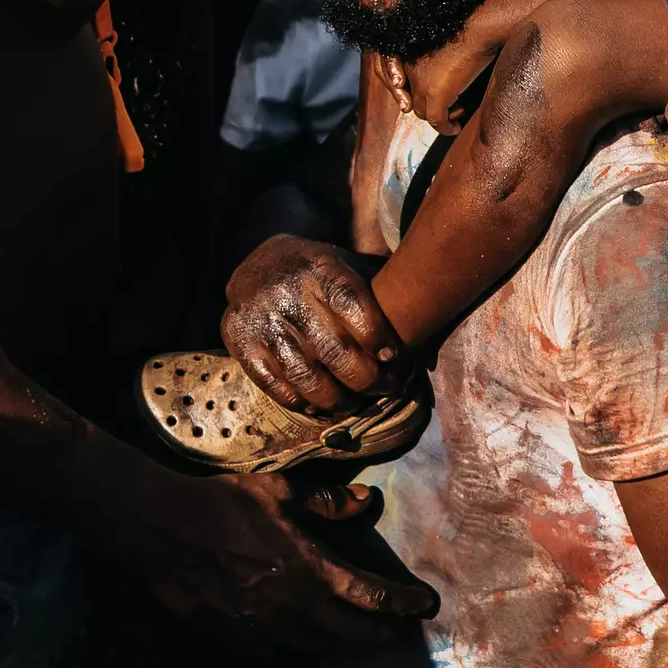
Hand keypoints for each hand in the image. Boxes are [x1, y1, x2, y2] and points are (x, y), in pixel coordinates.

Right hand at [115, 463, 436, 648]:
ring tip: (356, 636)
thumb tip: (367, 501)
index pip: (370, 597)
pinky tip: (296, 635)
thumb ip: (327, 502)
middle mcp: (291, 609)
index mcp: (309, 570)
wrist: (162, 530)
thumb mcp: (279, 491)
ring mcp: (261, 631)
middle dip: (380, 635)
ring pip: (313, 647)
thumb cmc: (223, 504)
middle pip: (350, 635)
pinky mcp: (233, 640)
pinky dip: (293, 644)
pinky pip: (274, 651)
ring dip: (339, 643)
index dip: (403, 603)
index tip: (427, 606)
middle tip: (401, 633)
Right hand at [222, 235, 403, 413]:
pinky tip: (318, 404)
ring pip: (307, 376)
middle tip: (384, 389)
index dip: (378, 336)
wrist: (259, 264)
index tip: (395, 357)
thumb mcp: (350, 266)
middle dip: (366, 378)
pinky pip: (276, 385)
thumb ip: (384, 294)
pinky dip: (300, 402)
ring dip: (337, 399)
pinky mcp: (240, 343)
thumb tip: (427, 340)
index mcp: (321, 268)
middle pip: (334, 349)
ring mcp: (262, 320)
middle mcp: (289, 293)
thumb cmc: (321, 273)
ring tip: (354, 403)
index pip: (353, 305)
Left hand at [402, 27, 496, 134]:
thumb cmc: (466, 33)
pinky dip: (445, 128)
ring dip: (439, 120)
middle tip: (451, 111)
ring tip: (455, 118)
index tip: (440, 101)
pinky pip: (436, 119)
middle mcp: (409, 70)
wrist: (477, 30)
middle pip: (416, 100)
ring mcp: (421, 83)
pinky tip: (454, 128)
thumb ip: (435, 65)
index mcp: (408, 56)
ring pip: (424, 112)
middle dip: (431, 110)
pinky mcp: (435, 94)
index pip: (409, 84)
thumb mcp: (443, 50)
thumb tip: (443, 82)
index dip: (423, 96)